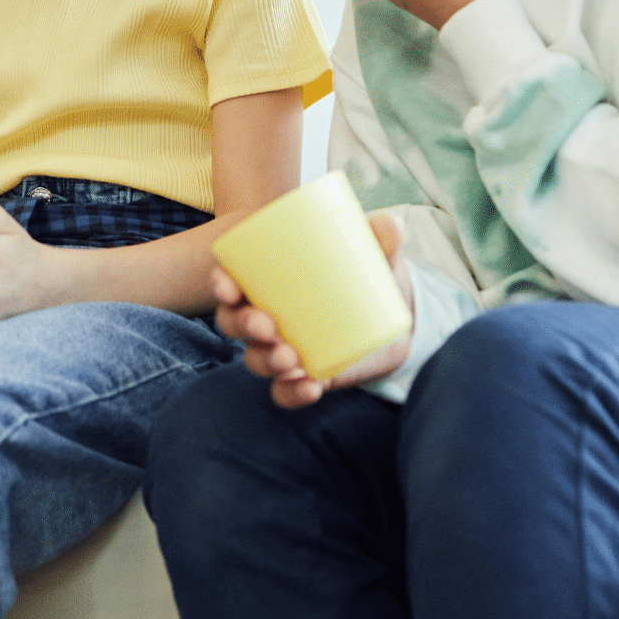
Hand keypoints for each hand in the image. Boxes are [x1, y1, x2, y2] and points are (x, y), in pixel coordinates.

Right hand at [215, 212, 413, 408]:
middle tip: (267, 326)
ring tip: (290, 359)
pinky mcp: (303, 375)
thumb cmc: (370, 273)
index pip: (231, 281)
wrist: (397, 317)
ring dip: (265, 360)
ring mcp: (282, 347)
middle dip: (243, 325)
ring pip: (255, 358)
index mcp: (269, 279)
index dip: (221, 284)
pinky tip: (310, 388)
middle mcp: (266, 315)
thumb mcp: (376, 253)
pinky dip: (291, 393)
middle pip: (234, 322)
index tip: (230, 287)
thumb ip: (382, 236)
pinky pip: (284, 391)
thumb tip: (389, 225)